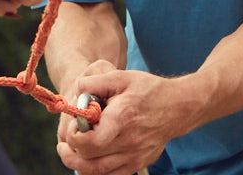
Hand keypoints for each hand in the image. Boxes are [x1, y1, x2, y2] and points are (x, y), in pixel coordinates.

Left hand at [56, 68, 184, 174]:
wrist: (178, 106)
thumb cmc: (148, 90)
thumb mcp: (120, 77)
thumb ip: (94, 83)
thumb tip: (75, 93)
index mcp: (122, 118)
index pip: (90, 142)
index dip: (74, 137)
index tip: (73, 126)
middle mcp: (129, 142)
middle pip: (88, 161)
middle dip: (70, 152)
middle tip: (64, 142)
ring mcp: (135, 157)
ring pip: (96, 173)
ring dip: (78, 163)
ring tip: (71, 150)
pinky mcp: (138, 164)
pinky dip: (94, 170)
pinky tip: (90, 157)